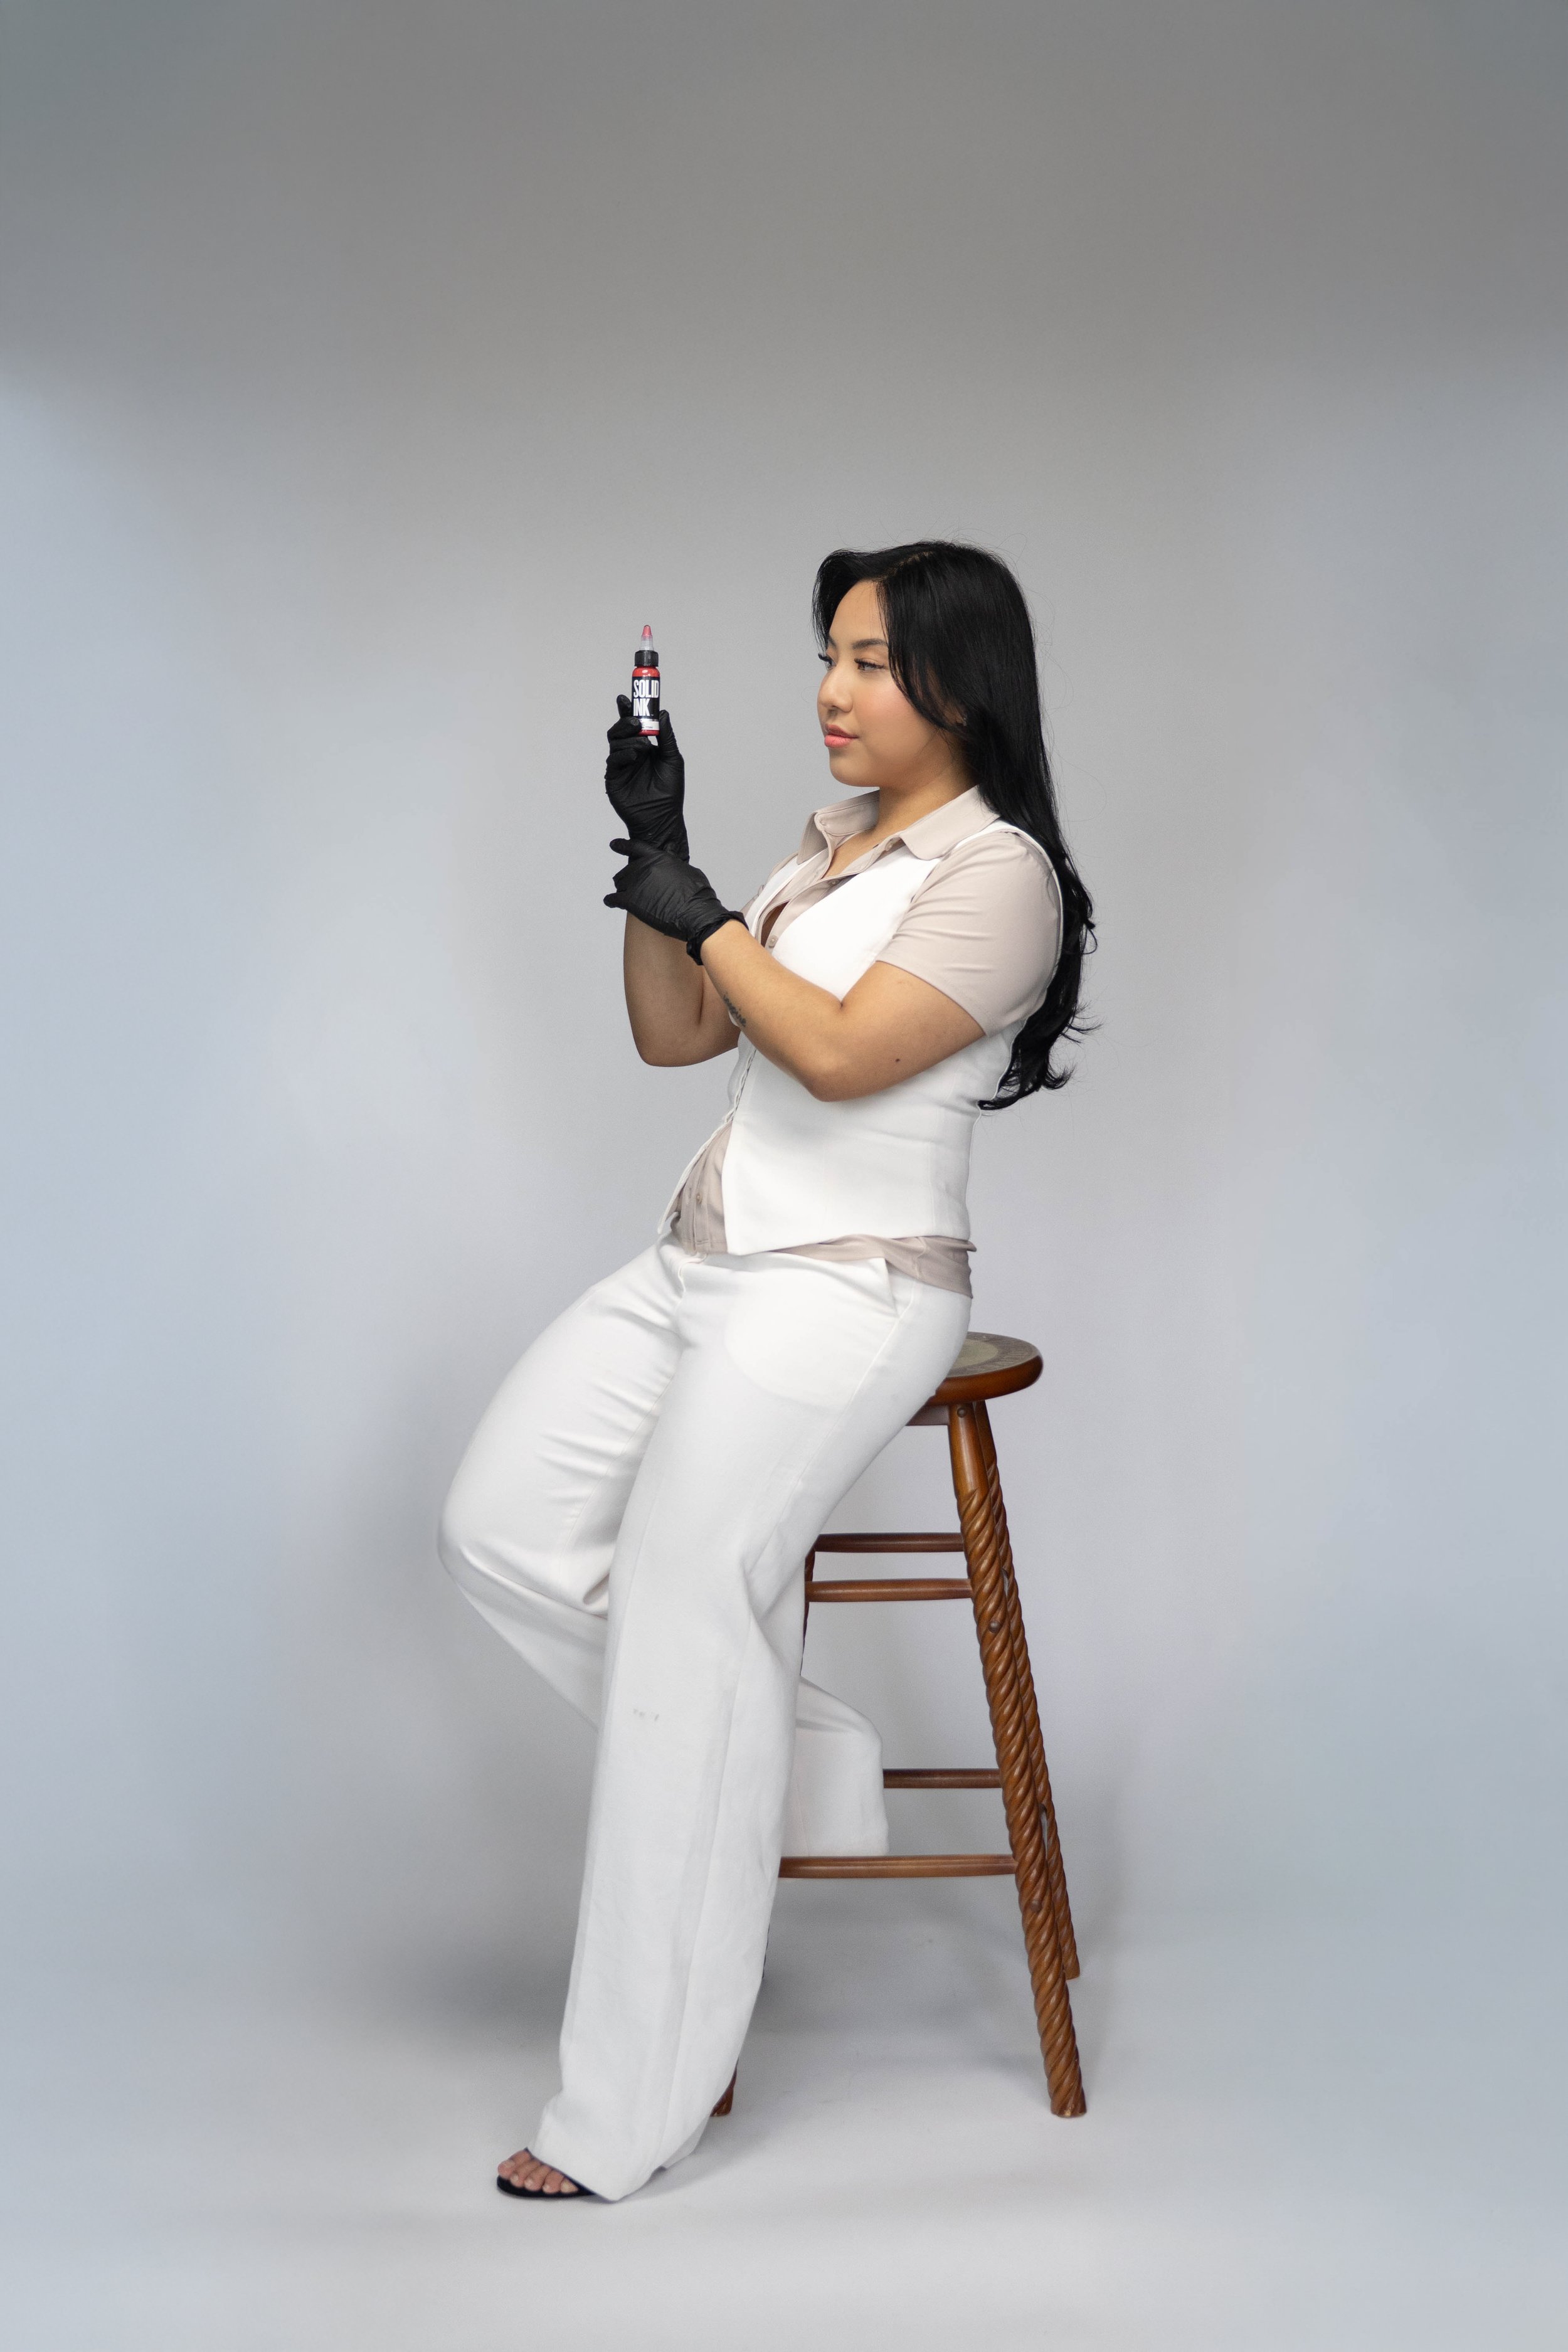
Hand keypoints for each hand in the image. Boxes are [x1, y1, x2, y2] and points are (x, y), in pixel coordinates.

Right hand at [604, 699, 687, 858]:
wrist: (662, 819)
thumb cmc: (669, 792)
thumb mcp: (673, 760)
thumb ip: (667, 737)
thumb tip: (663, 713)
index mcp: (644, 746)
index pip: (633, 724)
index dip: (628, 709)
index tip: (626, 697)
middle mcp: (630, 753)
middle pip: (619, 729)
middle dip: (625, 720)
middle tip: (636, 720)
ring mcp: (620, 765)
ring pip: (614, 741)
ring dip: (628, 738)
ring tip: (644, 745)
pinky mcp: (613, 778)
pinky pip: (613, 760)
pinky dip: (624, 754)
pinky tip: (635, 755)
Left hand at [604, 838, 744, 960]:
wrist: (696, 914)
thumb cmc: (698, 894)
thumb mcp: (688, 871)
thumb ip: (674, 862)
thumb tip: (671, 853)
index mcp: (659, 858)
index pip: (636, 847)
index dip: (623, 845)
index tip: (614, 844)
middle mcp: (645, 867)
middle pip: (627, 870)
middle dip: (626, 877)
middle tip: (627, 884)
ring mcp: (637, 883)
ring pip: (620, 883)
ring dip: (621, 888)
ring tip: (622, 894)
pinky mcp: (631, 900)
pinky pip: (614, 898)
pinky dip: (610, 900)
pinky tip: (609, 901)